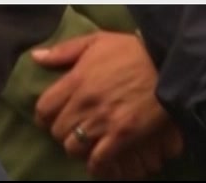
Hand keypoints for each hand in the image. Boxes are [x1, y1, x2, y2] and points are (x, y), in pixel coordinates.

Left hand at [31, 32, 182, 179]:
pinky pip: (99, 159)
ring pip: (73, 147)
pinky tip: (98, 163)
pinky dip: (95, 165)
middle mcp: (85, 103)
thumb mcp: (96, 41)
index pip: (44, 108)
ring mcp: (104, 121)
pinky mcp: (124, 135)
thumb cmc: (132, 51)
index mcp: (75, 80)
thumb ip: (64, 51)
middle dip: (61, 131)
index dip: (44, 116)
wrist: (169, 64)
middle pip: (57, 130)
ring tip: (84, 144)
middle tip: (70, 130)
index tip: (49, 118)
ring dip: (76, 148)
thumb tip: (37, 57)